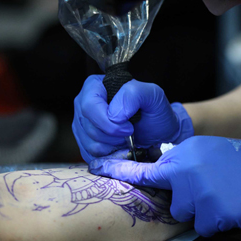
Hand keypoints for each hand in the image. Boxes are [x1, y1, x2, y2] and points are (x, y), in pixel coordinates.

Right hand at [72, 75, 193, 162]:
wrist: (159, 131)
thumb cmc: (155, 110)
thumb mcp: (152, 94)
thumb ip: (133, 94)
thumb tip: (112, 114)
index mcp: (94, 85)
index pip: (89, 106)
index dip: (108, 122)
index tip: (129, 127)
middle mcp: (83, 103)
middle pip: (89, 126)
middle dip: (113, 136)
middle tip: (130, 133)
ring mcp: (81, 123)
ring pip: (89, 143)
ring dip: (112, 146)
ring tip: (126, 138)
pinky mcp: (84, 142)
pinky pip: (89, 154)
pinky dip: (108, 155)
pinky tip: (120, 147)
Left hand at [89, 136, 240, 236]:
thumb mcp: (206, 150)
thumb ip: (182, 161)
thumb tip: (161, 173)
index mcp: (183, 155)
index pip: (146, 168)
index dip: (121, 172)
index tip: (99, 169)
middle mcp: (186, 173)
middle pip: (172, 201)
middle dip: (188, 200)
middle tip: (212, 188)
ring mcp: (198, 195)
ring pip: (187, 215)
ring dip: (203, 211)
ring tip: (224, 195)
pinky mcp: (212, 215)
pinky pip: (204, 227)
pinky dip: (216, 221)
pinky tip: (231, 205)